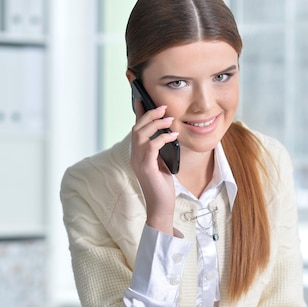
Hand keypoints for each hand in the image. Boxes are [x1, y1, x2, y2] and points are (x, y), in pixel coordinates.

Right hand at [130, 101, 179, 233]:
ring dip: (156, 124)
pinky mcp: (146, 168)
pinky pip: (151, 147)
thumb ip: (161, 150)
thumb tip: (168, 134)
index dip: (139, 113)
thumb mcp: (162, 164)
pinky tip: (173, 136)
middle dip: (149, 115)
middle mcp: (135, 156)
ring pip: (141, 134)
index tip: (143, 98)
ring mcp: (138, 162)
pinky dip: (162, 138)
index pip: (137, 129)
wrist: (162, 207)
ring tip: (169, 119)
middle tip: (163, 107)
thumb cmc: (163, 187)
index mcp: (138, 154)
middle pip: (137, 128)